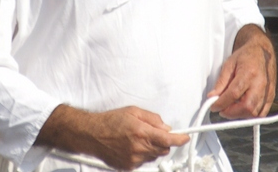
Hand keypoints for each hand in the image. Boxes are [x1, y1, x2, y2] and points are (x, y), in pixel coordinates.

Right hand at [38, 105, 189, 170]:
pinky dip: (142, 154)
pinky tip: (132, 146)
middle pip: (163, 149)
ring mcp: (134, 159)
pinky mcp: (129, 166)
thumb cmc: (110, 121)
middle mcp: (139, 147)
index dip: (179, 139)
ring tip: (138, 138)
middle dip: (163, 141)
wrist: (92, 134)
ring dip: (152, 148)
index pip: (168, 139)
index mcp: (142, 132)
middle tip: (153, 133)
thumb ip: (152, 118)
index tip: (185, 138)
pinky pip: (143, 161)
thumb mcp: (133, 111)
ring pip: (153, 156)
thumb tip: (165, 126)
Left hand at [208, 25, 275, 118]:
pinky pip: (262, 114)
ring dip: (239, 115)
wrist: (262, 52)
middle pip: (247, 107)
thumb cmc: (245, 57)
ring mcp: (268, 91)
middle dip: (231, 113)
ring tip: (231, 107)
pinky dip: (250, 115)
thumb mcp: (229, 65)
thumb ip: (221, 82)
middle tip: (222, 109)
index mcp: (249, 73)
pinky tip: (241, 108)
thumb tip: (213, 97)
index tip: (213, 106)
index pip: (234, 93)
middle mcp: (260, 84)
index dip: (221, 103)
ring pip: (254, 113)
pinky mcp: (271, 97)